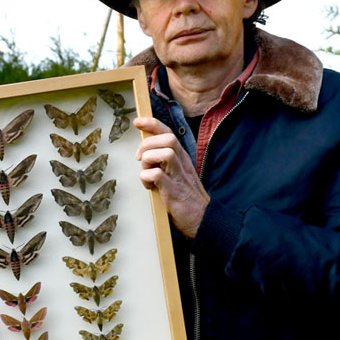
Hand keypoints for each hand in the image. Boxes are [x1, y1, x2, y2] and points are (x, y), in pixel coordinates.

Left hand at [134, 117, 209, 236]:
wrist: (202, 217)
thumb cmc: (186, 196)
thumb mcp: (176, 173)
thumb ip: (164, 162)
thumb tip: (144, 152)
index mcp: (181, 157)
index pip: (168, 132)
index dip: (151, 123)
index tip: (137, 121)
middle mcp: (181, 162)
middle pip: (167, 138)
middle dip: (148, 144)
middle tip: (140, 158)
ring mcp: (179, 176)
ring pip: (165, 152)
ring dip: (148, 160)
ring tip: (147, 172)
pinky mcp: (174, 190)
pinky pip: (156, 175)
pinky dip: (146, 178)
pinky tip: (149, 186)